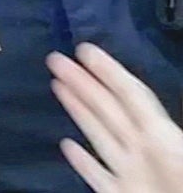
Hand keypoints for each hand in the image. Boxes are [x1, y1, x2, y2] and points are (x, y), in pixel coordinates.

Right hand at [48, 43, 182, 192]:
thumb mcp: (182, 153)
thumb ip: (157, 124)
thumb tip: (120, 109)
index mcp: (161, 139)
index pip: (130, 97)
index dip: (109, 72)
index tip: (86, 50)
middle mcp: (143, 152)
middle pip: (109, 111)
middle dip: (84, 83)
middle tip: (57, 59)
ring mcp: (131, 175)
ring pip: (100, 135)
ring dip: (78, 109)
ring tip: (58, 84)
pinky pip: (98, 176)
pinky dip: (81, 160)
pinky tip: (67, 145)